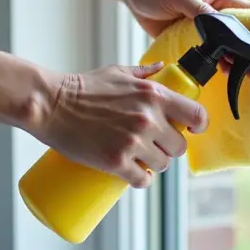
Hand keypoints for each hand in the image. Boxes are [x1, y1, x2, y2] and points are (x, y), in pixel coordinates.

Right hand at [37, 62, 207, 187]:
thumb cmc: (83, 87)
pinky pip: (142, 180)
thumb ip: (143, 72)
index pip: (196, 115)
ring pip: (161, 165)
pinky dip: (141, 181)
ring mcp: (133, 142)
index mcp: (154, 95)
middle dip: (169, 148)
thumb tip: (163, 67)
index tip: (191, 129)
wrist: (50, 104)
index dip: (198, 125)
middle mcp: (149, 118)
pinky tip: (137, 177)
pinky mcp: (116, 162)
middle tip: (155, 147)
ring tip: (143, 161)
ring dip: (155, 166)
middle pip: (179, 146)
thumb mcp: (118, 72)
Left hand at [125, 0, 249, 76]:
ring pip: (228, 45)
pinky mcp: (193, 38)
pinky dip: (217, 62)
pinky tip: (222, 73)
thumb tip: (216, 23)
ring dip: (235, 60)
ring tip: (244, 76)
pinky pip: (210, 52)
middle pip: (241, 33)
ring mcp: (206, 26)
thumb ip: (197, 8)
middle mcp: (217, 12)